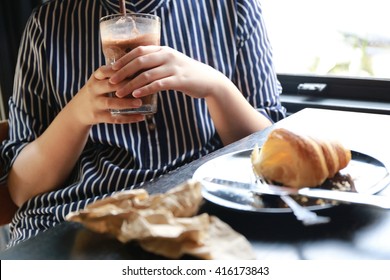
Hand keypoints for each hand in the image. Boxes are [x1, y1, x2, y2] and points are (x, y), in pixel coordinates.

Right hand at [69, 65, 145, 125]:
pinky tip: (141, 117)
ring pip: (111, 103)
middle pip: (110, 86)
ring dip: (127, 103)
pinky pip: (114, 118)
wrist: (77, 111)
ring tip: (140, 103)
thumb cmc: (96, 93)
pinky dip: (129, 118)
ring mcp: (95, 104)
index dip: (118, 70)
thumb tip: (140, 68)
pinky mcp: (98, 117)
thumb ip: (113, 75)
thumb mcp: (99, 81)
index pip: (104, 71)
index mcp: (95, 78)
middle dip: (126, 85)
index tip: (134, 68)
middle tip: (142, 85)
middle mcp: (93, 90)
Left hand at [109, 46, 226, 99]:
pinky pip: (158, 84)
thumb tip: (136, 69)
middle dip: (123, 72)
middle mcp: (167, 56)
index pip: (139, 51)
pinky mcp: (179, 80)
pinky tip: (136, 95)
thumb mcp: (171, 63)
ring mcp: (174, 68)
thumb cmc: (186, 73)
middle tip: (111, 81)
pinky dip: (145, 90)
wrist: (209, 81)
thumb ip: (156, 63)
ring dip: (131, 84)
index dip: (124, 59)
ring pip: (146, 75)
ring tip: (120, 93)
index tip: (111, 68)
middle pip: (140, 61)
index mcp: (163, 50)